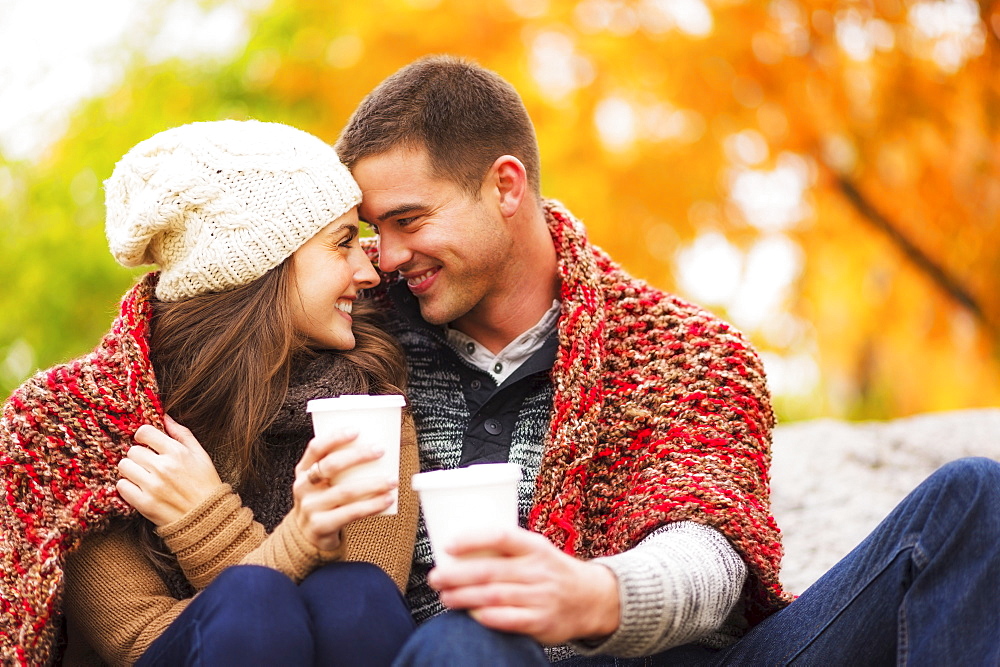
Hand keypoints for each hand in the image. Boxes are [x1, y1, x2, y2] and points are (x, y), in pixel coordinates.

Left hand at [117, 415, 223, 525]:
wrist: (208, 518)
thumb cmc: (206, 484)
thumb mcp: (200, 454)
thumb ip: (182, 434)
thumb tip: (165, 416)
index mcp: (177, 452)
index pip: (144, 432)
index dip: (143, 437)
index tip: (147, 443)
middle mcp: (163, 467)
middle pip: (132, 450)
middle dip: (138, 456)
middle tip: (148, 464)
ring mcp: (152, 486)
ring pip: (124, 467)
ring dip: (131, 470)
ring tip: (143, 476)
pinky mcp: (144, 504)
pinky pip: (122, 487)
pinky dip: (128, 487)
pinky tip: (140, 489)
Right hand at [291, 431, 397, 551]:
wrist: (307, 536)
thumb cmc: (323, 501)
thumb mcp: (322, 482)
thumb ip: (337, 467)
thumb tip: (374, 448)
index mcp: (304, 470)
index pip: (316, 448)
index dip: (334, 437)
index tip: (356, 431)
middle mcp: (303, 487)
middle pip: (331, 466)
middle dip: (358, 456)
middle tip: (380, 450)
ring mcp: (310, 507)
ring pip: (345, 491)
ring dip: (373, 484)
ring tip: (392, 480)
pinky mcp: (321, 525)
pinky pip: (351, 513)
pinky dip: (372, 505)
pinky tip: (387, 499)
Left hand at [427, 527, 620, 644]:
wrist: (590, 599)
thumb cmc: (551, 570)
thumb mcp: (537, 550)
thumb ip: (506, 550)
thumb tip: (457, 548)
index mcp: (535, 546)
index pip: (502, 536)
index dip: (473, 539)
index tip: (448, 545)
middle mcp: (539, 570)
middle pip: (490, 571)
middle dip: (456, 575)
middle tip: (435, 577)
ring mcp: (541, 597)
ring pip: (494, 596)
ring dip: (464, 598)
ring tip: (445, 597)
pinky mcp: (541, 621)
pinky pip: (508, 620)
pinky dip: (486, 618)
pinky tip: (470, 616)